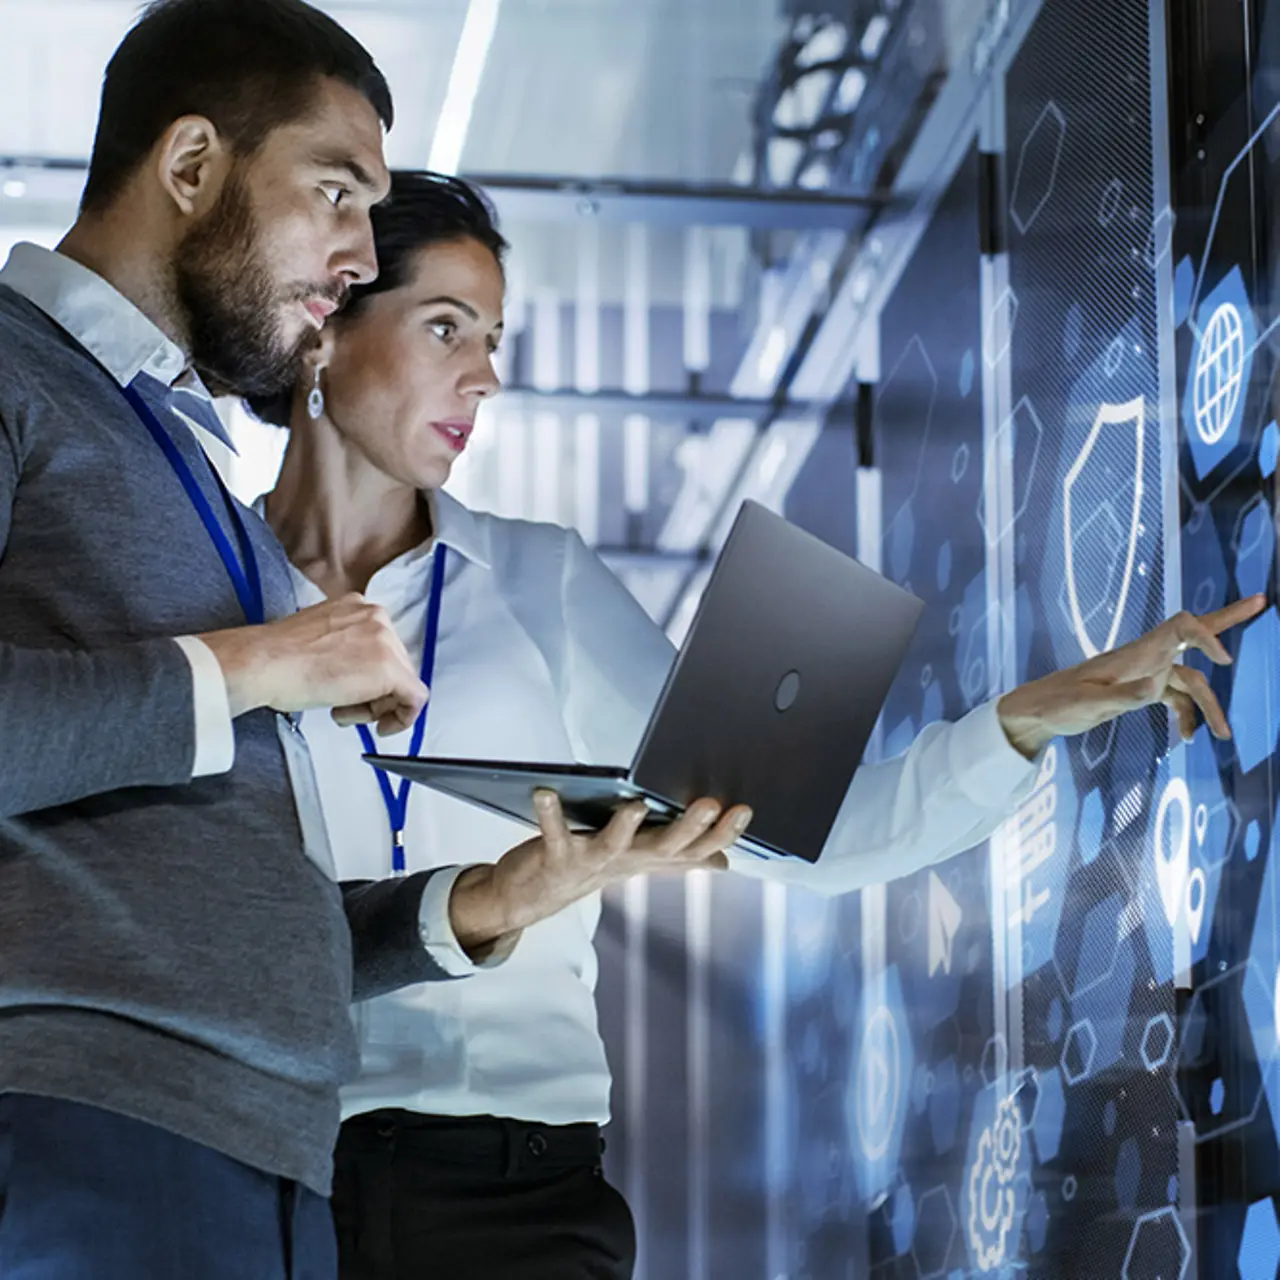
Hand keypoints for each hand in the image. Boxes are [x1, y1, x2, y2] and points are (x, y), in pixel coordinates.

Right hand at [199, 593, 428, 735]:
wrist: (264, 663)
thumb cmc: (277, 658)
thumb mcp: (319, 640)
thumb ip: (345, 648)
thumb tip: (355, 671)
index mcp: (358, 606)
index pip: (381, 648)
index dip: (370, 678)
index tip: (356, 693)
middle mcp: (377, 617)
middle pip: (395, 665)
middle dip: (375, 694)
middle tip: (347, 708)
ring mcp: (386, 641)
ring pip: (403, 682)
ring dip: (377, 706)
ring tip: (344, 711)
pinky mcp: (390, 669)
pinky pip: (415, 698)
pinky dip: (402, 718)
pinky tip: (380, 726)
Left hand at [449, 791, 752, 958]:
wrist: (531, 897)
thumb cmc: (588, 867)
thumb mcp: (639, 861)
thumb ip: (679, 857)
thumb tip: (724, 861)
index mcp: (648, 857)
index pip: (695, 849)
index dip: (721, 833)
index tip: (745, 810)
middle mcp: (625, 862)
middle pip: (664, 848)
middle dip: (689, 828)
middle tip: (710, 804)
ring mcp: (590, 861)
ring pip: (614, 846)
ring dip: (625, 827)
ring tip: (636, 804)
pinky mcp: (555, 856)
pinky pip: (553, 833)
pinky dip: (549, 813)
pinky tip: (545, 791)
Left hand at [997, 595, 1267, 758]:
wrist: (1038, 711)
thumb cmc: (1058, 704)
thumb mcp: (1088, 704)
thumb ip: (1123, 697)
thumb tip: (1156, 690)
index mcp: (1134, 653)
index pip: (1179, 628)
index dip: (1205, 634)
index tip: (1222, 659)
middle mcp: (1145, 658)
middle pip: (1192, 634)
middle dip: (1227, 620)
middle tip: (1262, 601)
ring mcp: (1145, 673)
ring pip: (1190, 681)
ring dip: (1209, 706)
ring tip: (1223, 735)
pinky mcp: (1140, 690)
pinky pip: (1175, 698)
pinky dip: (1185, 716)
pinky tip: (1186, 738)